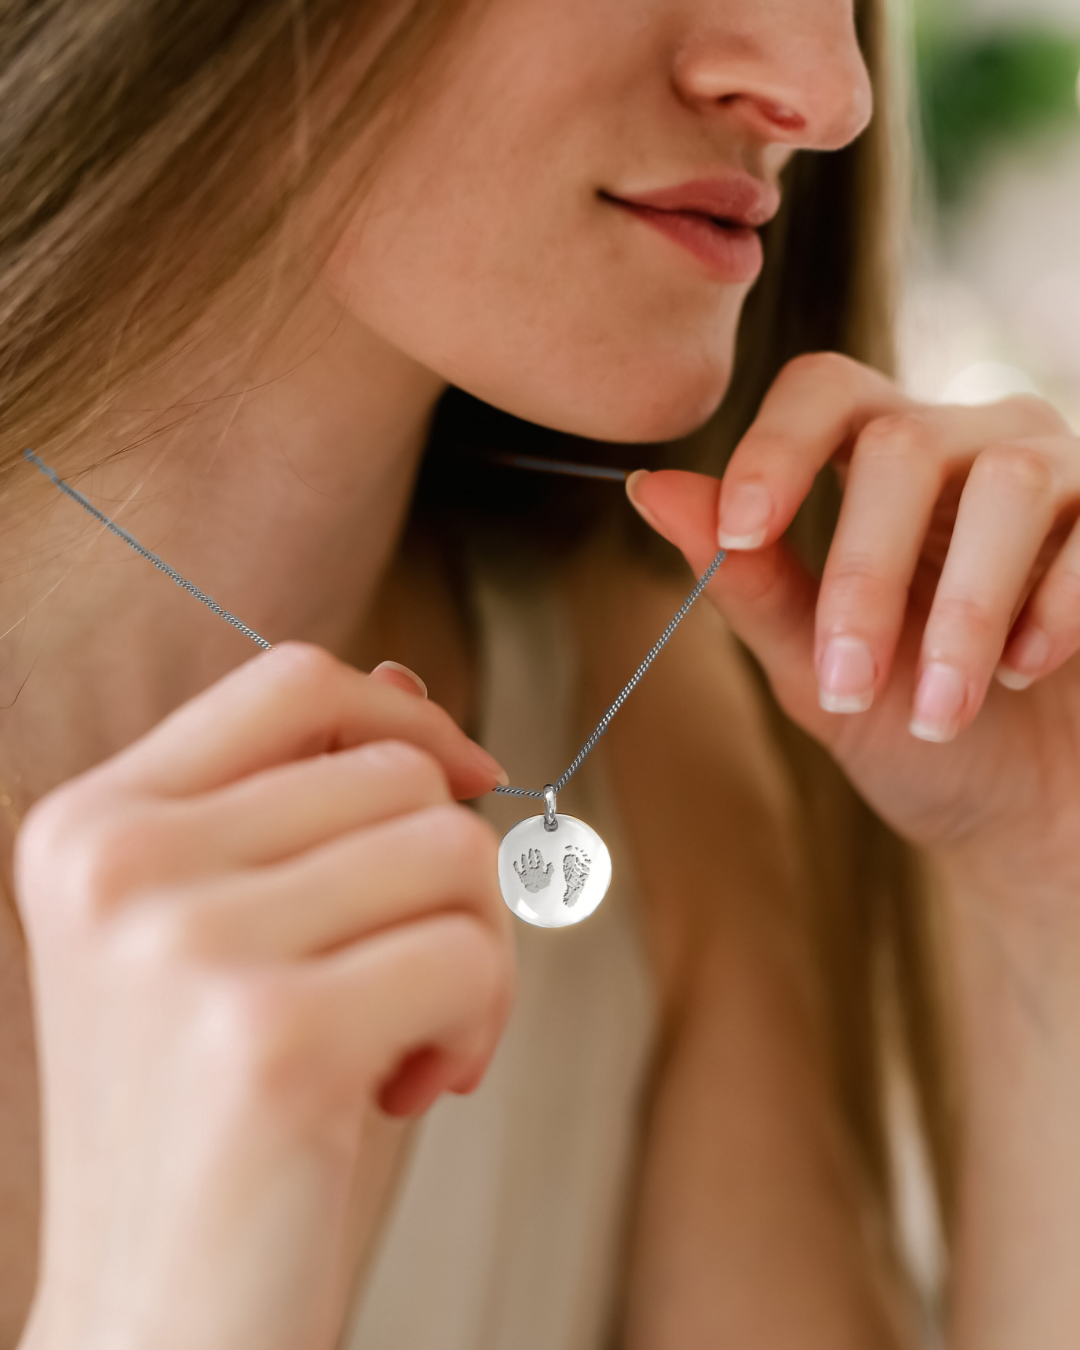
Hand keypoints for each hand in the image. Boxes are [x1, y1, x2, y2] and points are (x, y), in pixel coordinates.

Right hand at [16, 644, 512, 1349]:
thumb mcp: (227, 938)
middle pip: (397, 774)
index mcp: (92, 826)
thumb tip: (408, 685)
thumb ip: (306, 802)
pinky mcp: (269, 1037)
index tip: (466, 778)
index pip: (290, 681)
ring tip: (409, 1041)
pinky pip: (466, 953)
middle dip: (450, 879)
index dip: (402, 716)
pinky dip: (476, 1021)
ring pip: (450, 852)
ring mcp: (181, 945)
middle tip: (415, 984)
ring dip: (473, 955)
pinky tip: (411, 1090)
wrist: (157, 1329)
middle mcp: (117, 865)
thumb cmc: (215, 1125)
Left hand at [628, 353, 1079, 895]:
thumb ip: (748, 581)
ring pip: (1008, 480)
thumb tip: (650, 489)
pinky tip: (1028, 670)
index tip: (742, 532)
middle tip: (847, 684)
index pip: (824, 393)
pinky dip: (1052, 606)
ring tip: (944, 709)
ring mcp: (1061, 474)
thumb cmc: (917, 731)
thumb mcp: (814, 667)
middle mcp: (970, 444)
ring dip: (962, 610)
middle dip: (864, 574)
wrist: (1030, 810)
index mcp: (880, 464)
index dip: (778, 446)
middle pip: (904, 441)